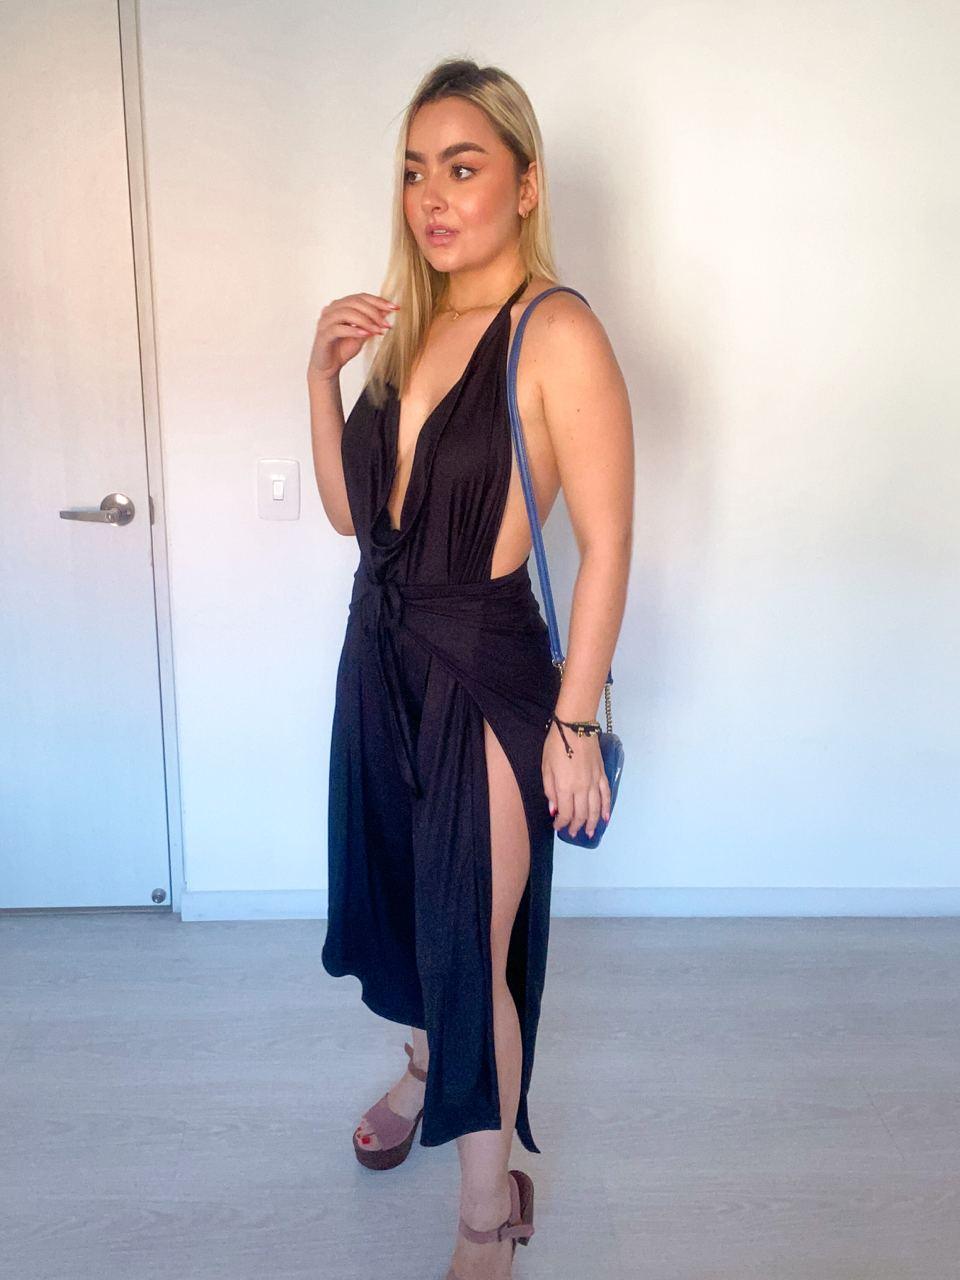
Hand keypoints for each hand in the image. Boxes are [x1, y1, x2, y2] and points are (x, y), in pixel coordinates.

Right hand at [307, 292, 399, 383]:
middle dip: (374, 312)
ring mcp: (325, 322)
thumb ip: (372, 322)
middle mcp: (331, 310)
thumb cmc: (343, 349)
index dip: (378, 301)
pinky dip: (353, 330)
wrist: (329, 368)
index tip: (394, 307)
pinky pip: (338, 328)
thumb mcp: (363, 334)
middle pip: (354, 302)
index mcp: (340, 306)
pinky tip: (365, 334)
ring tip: (378, 331)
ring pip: (346, 313)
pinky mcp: (323, 335)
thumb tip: (388, 311)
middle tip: (387, 324)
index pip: (361, 297)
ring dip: (365, 321)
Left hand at [542, 719, 610, 840]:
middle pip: (582, 814)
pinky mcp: (602, 774)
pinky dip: (606, 808)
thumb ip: (550, 790)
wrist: (575, 726)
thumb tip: (554, 809)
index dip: (561, 823)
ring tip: (590, 833)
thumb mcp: (545, 767)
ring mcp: (594, 782)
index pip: (565, 813)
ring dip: (592, 823)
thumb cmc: (556, 745)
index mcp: (565, 787)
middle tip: (572, 833)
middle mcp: (581, 788)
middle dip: (576, 826)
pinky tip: (605, 818)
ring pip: (596, 809)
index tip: (558, 826)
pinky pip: (606, 795)